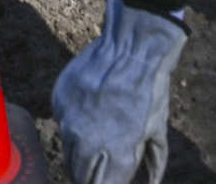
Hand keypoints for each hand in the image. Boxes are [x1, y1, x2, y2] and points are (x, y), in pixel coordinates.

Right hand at [51, 0, 187, 183]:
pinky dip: (71, 128)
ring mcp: (68, 120)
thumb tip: (150, 183)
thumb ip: (153, 163)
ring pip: (67, 153)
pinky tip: (86, 118)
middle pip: (79, 177)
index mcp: (115, 154)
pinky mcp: (58, 101)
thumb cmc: (150, 90)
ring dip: (79, 158)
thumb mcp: (158, 130)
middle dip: (89, 179)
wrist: (132, 46)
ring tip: (93, 149)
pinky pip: (61, 125)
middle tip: (100, 173)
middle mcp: (86, 141)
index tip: (111, 180)